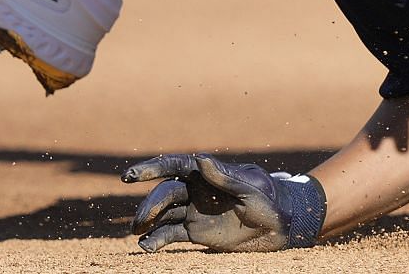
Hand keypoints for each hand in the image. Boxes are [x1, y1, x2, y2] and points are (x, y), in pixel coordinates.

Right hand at [124, 153, 326, 252]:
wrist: (279, 226)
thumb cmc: (268, 200)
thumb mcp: (250, 188)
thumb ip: (224, 177)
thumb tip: (201, 160)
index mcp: (206, 173)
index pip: (173, 166)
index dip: (151, 169)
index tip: (130, 176)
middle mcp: (195, 190)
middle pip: (165, 194)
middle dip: (150, 205)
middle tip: (140, 221)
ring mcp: (193, 211)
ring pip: (164, 215)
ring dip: (148, 222)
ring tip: (137, 234)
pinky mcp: (195, 232)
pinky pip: (171, 235)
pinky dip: (157, 240)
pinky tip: (146, 247)